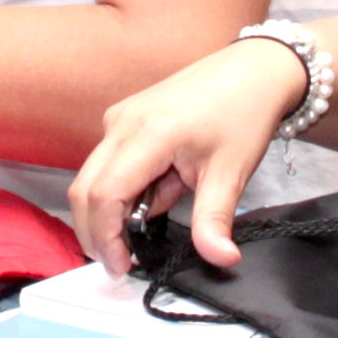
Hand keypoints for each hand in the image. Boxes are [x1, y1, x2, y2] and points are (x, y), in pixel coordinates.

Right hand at [75, 36, 313, 271]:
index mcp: (148, 134)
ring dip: (115, 208)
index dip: (106, 237)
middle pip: (84, 189)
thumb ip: (214, 220)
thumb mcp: (231, 173)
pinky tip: (163, 184)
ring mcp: (119, 117)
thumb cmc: (243, 113)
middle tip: (123, 262)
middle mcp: (122, 123)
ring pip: (93, 178)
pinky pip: (109, 163)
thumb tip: (220, 258)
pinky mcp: (123, 118)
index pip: (104, 196)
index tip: (123, 267)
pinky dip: (125, 187)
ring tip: (166, 203)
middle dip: (97, 232)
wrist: (252, 70)